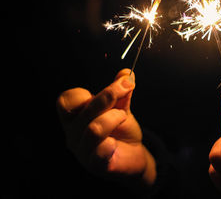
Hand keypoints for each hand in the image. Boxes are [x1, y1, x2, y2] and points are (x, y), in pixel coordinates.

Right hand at [56, 69, 155, 188]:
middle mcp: (73, 134)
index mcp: (75, 118)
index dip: (86, 92)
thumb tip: (127, 73)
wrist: (134, 155)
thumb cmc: (121, 130)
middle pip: (86, 110)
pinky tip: (116, 143)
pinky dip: (110, 144)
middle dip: (110, 95)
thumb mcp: (121, 107)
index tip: (110, 88)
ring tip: (123, 118)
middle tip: (126, 88)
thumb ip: (122, 91)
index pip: (66, 100)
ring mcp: (83, 152)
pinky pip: (100, 152)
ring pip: (95, 128)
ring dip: (115, 118)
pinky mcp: (96, 166)